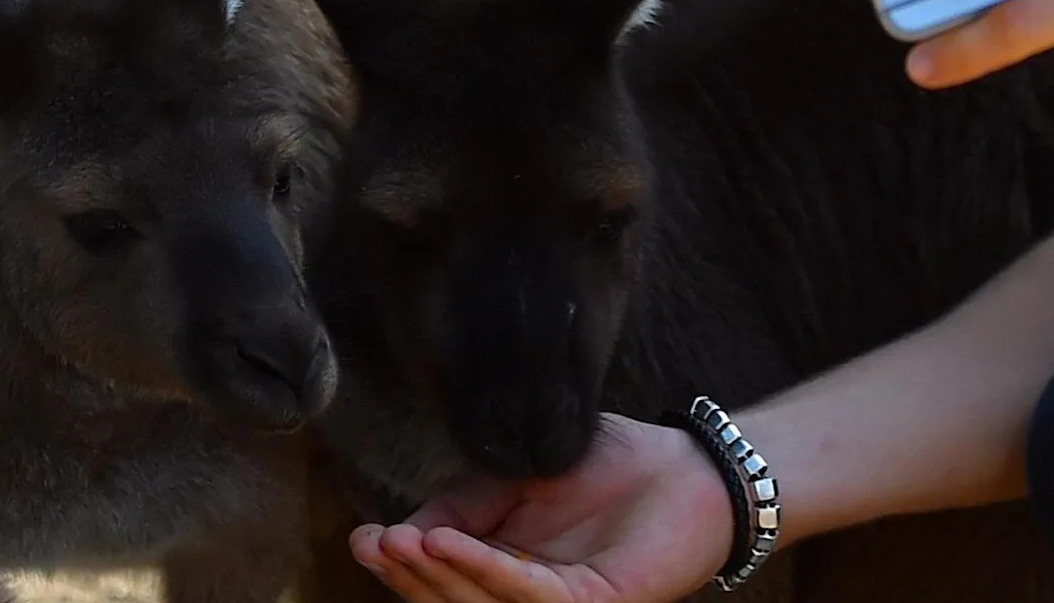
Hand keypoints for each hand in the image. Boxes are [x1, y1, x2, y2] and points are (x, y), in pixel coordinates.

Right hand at [351, 414, 732, 602]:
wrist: (690, 465)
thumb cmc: (614, 467)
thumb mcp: (519, 479)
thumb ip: (467, 504)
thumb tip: (406, 533)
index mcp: (513, 574)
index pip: (447, 584)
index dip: (403, 567)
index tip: (363, 538)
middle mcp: (533, 599)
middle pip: (456, 602)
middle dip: (410, 577)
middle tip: (372, 543)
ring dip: (437, 576)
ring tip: (400, 541)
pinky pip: (531, 593)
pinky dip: (486, 569)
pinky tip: (449, 543)